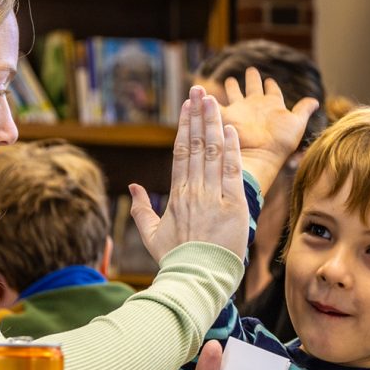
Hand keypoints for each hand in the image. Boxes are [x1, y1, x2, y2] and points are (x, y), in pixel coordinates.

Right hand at [129, 86, 247, 262]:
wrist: (196, 279)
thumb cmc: (176, 260)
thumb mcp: (152, 235)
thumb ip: (142, 210)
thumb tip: (135, 186)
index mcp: (176, 194)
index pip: (180, 152)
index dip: (184, 126)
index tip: (187, 106)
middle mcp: (194, 190)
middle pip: (195, 145)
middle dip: (198, 115)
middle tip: (200, 90)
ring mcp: (213, 197)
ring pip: (212, 153)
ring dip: (213, 124)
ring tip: (214, 100)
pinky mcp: (234, 206)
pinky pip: (232, 172)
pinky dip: (231, 150)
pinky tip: (230, 130)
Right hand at [219, 67, 319, 195]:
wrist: (257, 154)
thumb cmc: (280, 142)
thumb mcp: (296, 123)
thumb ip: (303, 110)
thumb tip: (317, 101)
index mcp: (271, 106)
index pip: (271, 92)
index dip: (270, 85)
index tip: (269, 79)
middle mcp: (254, 107)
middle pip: (252, 89)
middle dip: (251, 80)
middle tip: (250, 70)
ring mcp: (239, 111)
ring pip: (234, 94)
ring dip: (232, 86)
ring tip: (230, 79)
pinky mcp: (224, 117)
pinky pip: (214, 105)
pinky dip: (207, 97)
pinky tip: (201, 91)